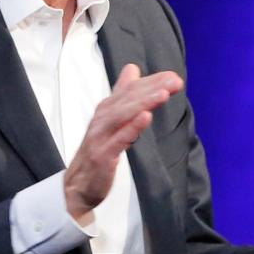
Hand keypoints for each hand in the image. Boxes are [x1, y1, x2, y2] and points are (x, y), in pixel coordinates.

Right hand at [64, 63, 182, 221]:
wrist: (78, 184)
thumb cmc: (98, 149)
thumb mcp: (111, 118)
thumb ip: (122, 94)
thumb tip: (132, 69)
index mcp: (108, 108)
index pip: (131, 89)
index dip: (152, 82)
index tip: (174, 77)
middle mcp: (103, 118)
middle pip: (129, 98)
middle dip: (153, 88)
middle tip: (175, 82)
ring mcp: (101, 135)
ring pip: (123, 115)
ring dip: (144, 103)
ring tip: (163, 94)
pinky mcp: (102, 154)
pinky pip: (119, 139)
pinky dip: (132, 128)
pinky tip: (146, 117)